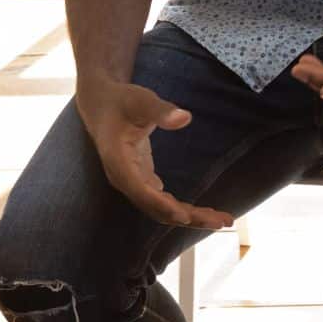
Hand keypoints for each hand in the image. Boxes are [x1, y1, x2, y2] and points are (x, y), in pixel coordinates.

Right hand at [76, 80, 230, 229]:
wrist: (101, 106)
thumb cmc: (121, 101)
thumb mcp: (140, 100)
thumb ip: (161, 110)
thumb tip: (185, 117)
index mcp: (117, 160)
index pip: (139, 189)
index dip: (161, 204)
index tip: (184, 216)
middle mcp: (123, 178)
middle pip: (155, 207)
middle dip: (188, 217)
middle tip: (221, 221)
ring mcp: (132, 182)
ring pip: (161, 209)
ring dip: (190, 217)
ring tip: (221, 220)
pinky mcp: (141, 181)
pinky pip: (162, 201)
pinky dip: (182, 208)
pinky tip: (205, 214)